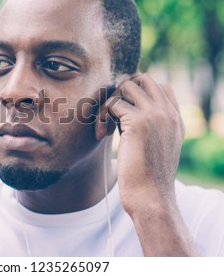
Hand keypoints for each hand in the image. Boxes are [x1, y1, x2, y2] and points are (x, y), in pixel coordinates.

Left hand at [103, 73, 184, 215]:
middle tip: (112, 112)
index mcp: (175, 119)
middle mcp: (168, 113)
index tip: (122, 112)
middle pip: (142, 78)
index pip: (159, 86)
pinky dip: (102, 116)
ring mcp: (155, 115)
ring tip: (104, 126)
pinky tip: (101, 134)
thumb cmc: (147, 178)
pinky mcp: (138, 122)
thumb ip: (149, 128)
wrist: (151, 197)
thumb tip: (125, 113)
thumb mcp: (154, 148)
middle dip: (121, 90)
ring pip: (126, 86)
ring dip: (109, 102)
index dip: (136, 92)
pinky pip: (113, 103)